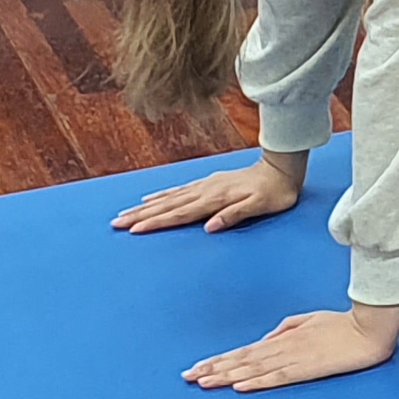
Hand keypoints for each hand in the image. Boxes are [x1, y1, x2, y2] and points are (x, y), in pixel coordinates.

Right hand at [111, 154, 308, 234]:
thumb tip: (211, 226)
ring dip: (145, 207)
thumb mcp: (261, 206)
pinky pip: (177, 191)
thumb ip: (235, 215)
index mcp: (215, 199)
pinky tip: (149, 199)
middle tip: (116, 223)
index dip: (157, 223)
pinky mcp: (207, 183)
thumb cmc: (274, 193)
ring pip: (168, 198)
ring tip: (125, 213)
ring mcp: (204, 186)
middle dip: (140, 215)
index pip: (180, 214)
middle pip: (167, 206)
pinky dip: (161, 196)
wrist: (282, 168)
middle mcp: (205, 191)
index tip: (135, 230)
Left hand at [186, 304, 398, 391]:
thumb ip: (285, 328)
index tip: (197, 367)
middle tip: (187, 377)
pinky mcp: (307, 368)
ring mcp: (293, 358)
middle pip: (240, 360)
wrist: (369, 329)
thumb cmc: (342, 324)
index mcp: (283, 338)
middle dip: (212, 368)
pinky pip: (277, 377)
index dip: (218, 360)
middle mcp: (282, 348)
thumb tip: (266, 338)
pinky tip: (239, 386)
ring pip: (252, 368)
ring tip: (203, 382)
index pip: (243, 351)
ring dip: (226, 375)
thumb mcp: (309, 319)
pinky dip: (256, 381)